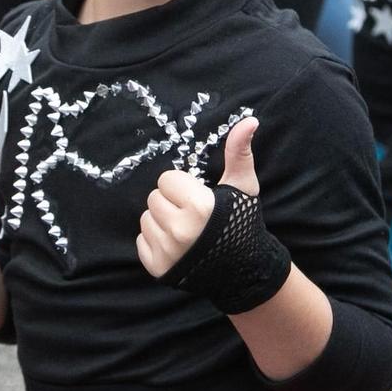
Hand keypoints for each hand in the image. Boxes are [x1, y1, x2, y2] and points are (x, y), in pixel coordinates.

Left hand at [138, 117, 257, 277]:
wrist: (244, 270)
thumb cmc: (241, 223)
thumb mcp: (243, 186)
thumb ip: (239, 152)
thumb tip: (249, 119)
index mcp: (199, 206)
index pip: (166, 180)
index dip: (183, 187)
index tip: (198, 198)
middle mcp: (180, 230)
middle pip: (154, 198)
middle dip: (171, 203)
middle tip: (191, 214)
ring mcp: (167, 252)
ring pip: (146, 219)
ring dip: (162, 221)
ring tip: (185, 229)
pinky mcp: (158, 269)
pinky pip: (142, 242)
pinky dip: (155, 242)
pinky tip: (176, 244)